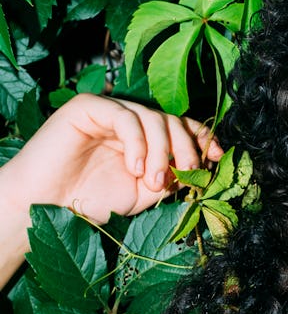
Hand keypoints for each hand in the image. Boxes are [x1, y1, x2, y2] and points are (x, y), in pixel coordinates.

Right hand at [0, 95, 222, 289]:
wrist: (45, 206)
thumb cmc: (89, 202)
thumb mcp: (142, 194)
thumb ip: (171, 178)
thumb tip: (202, 165)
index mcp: (143, 139)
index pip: (180, 127)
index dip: (201, 138)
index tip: (216, 157)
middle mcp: (128, 122)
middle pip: (171, 120)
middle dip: (186, 147)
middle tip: (186, 174)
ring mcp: (108, 111)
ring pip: (151, 117)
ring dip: (161, 150)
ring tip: (152, 181)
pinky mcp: (87, 107)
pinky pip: (124, 116)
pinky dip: (137, 142)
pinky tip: (135, 168)